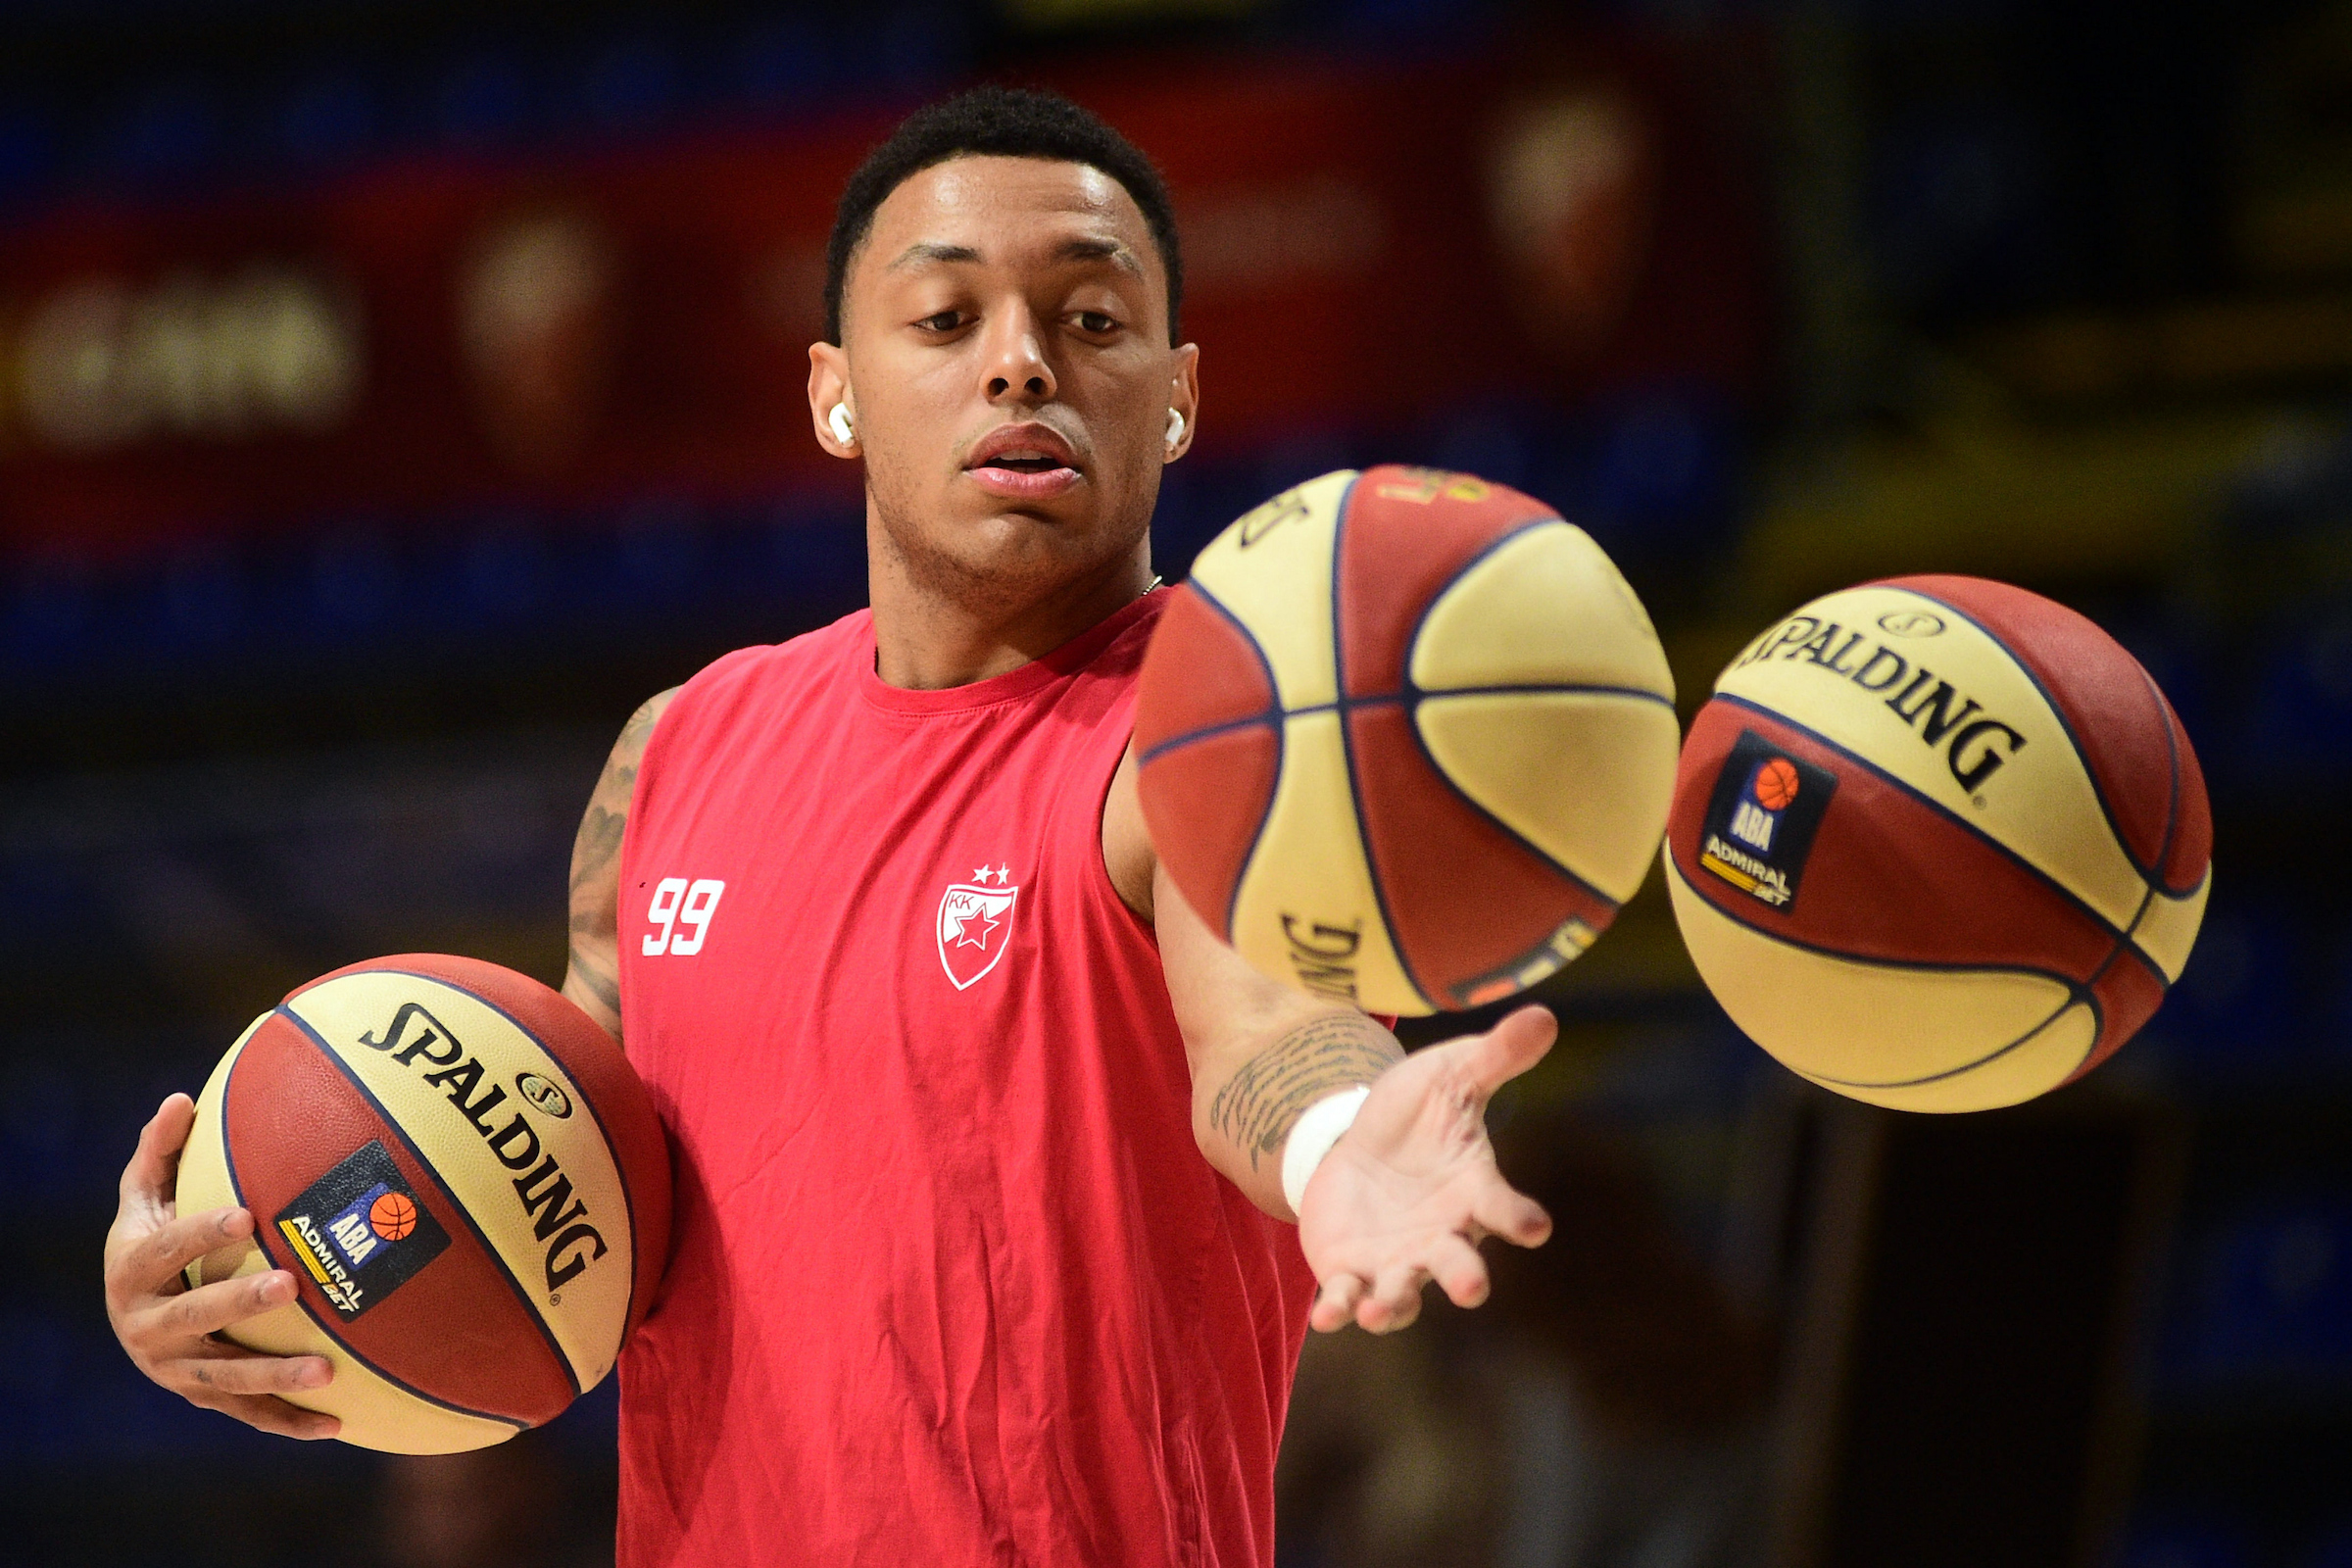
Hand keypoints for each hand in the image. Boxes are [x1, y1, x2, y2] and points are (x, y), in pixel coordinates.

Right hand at [103, 1093, 339, 1438]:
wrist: (131, 1310)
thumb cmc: (152, 1234)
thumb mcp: (144, 1194)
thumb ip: (161, 1150)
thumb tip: (181, 1098)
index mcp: (133, 1270)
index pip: (168, 1249)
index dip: (203, 1234)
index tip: (248, 1216)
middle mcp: (147, 1326)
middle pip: (197, 1316)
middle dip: (241, 1302)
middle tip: (291, 1283)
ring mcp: (174, 1369)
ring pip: (225, 1377)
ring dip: (275, 1376)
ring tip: (328, 1370)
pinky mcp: (202, 1397)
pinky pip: (247, 1415)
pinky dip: (289, 1423)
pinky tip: (338, 1425)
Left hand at [1297, 1006, 1556, 1333]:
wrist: (1358, 1142)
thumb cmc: (1419, 1112)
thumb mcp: (1451, 1074)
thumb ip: (1495, 1055)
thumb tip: (1545, 1014)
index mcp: (1473, 1191)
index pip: (1503, 1208)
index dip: (1519, 1217)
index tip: (1535, 1226)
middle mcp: (1442, 1236)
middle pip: (1459, 1265)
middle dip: (1464, 1277)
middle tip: (1472, 1288)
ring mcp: (1398, 1261)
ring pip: (1402, 1295)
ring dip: (1391, 1307)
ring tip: (1375, 1315)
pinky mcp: (1353, 1271)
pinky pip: (1348, 1298)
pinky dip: (1339, 1310)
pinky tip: (1327, 1318)